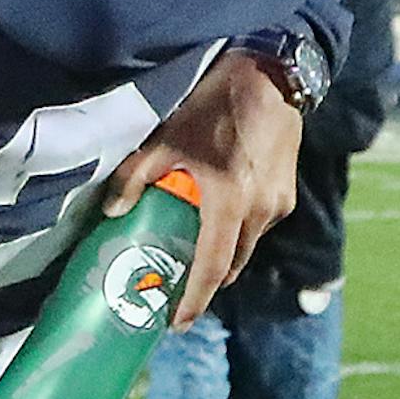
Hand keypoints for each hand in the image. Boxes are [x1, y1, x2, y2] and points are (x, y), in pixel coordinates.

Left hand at [103, 50, 300, 325]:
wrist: (271, 75)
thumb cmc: (213, 104)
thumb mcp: (166, 138)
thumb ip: (136, 177)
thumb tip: (113, 213)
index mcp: (229, 203)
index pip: (212, 269)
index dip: (194, 301)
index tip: (176, 323)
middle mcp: (259, 211)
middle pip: (231, 265)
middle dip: (207, 282)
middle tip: (179, 285)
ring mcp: (277, 203)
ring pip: (247, 245)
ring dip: (224, 253)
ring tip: (197, 249)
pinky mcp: (286, 192)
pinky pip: (259, 225)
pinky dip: (238, 229)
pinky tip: (220, 214)